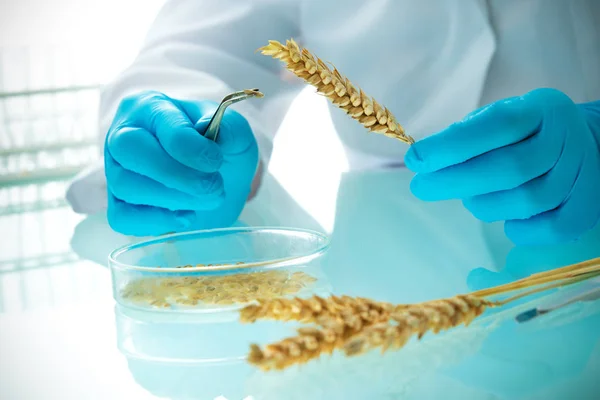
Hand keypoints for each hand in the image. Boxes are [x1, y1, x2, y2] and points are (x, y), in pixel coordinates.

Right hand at [104, 91, 258, 235]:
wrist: (218, 180)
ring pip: (127, 186)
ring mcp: (115, 171)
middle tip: (213, 187)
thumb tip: (205, 129)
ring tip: (207, 198)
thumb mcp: (236, 131)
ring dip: (175, 199)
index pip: (160, 123)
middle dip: (175, 174)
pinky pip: (123, 218)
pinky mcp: (117, 205)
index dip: (190, 148)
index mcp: (151, 107)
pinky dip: (157, 222)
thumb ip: (230, 127)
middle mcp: (124, 135)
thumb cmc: (221, 149)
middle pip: (128, 149)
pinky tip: (186, 216)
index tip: (216, 162)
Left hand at [404, 88, 599, 245]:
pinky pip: (549, 229)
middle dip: (456, 181)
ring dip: (484, 205)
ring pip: (526, 201)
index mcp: (540, 110)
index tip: (415, 160)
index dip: (453, 145)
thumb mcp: (498, 119)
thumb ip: (467, 136)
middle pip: (510, 168)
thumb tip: (422, 160)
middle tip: (421, 188)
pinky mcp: (586, 209)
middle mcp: (565, 140)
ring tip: (469, 199)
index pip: (497, 125)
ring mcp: (581, 176)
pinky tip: (504, 220)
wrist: (583, 144)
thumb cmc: (524, 134)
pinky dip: (518, 230)